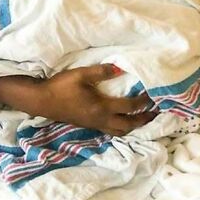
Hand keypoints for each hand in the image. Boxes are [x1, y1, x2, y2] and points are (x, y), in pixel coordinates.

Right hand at [39, 65, 154, 136]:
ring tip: (142, 119)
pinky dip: (121, 128)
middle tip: (156, 113)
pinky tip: (123, 120)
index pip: (130, 107)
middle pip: (128, 125)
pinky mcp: (89, 125)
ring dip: (133, 127)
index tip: (154, 95)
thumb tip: (120, 68)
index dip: (144, 102)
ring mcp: (94, 124)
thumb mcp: (81, 74)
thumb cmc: (61, 86)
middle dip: (144, 120)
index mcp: (102, 108)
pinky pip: (110, 131)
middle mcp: (101, 119)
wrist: (43, 100)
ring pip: (120, 131)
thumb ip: (101, 71)